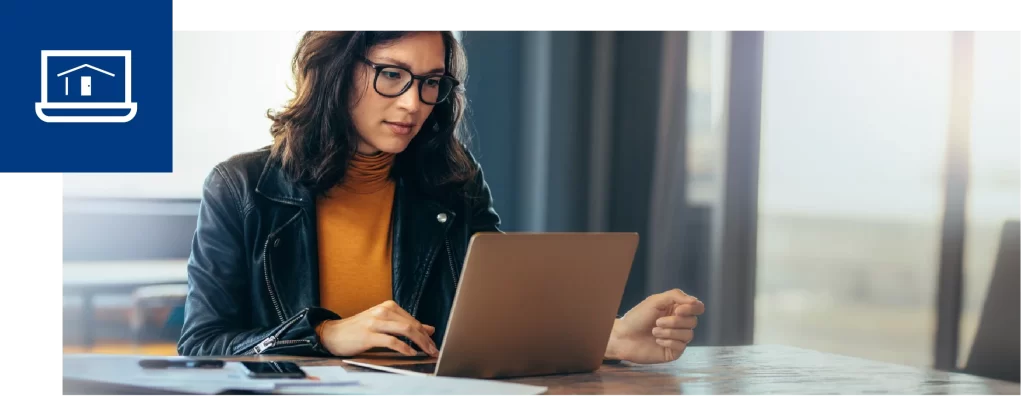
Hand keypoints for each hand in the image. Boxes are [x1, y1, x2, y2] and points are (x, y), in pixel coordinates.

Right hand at [318, 300, 438, 356]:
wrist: (333, 333)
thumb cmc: (358, 329)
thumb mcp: (383, 323)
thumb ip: (404, 325)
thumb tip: (429, 329)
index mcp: (388, 306)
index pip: (413, 320)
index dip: (426, 333)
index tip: (433, 344)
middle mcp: (383, 311)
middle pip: (412, 325)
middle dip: (426, 339)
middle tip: (434, 350)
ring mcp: (375, 322)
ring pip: (405, 330)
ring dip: (420, 342)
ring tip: (426, 352)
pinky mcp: (368, 335)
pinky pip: (391, 341)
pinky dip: (404, 348)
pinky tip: (410, 353)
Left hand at [605, 289, 704, 363]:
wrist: (623, 336)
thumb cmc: (637, 317)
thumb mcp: (655, 301)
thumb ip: (676, 296)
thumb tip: (695, 301)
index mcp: (677, 309)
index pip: (697, 307)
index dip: (692, 308)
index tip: (678, 310)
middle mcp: (679, 324)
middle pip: (693, 321)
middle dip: (674, 321)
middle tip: (657, 321)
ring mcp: (677, 338)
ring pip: (688, 334)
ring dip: (669, 332)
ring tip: (654, 331)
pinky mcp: (673, 351)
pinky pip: (681, 346)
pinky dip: (668, 341)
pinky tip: (657, 340)